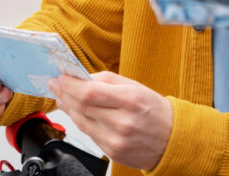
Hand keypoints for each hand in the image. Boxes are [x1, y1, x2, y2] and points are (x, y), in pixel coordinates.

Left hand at [49, 72, 173, 170]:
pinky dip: (80, 122)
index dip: (69, 84)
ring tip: (63, 97)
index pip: (89, 92)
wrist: (172, 139)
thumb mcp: (137, 87)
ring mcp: (116, 140)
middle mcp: (122, 122)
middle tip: (55, 85)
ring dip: (68, 108)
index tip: (60, 77)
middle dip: (64, 93)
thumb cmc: (155, 111)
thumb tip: (83, 77)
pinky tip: (78, 113)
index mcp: (130, 100)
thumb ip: (108, 80)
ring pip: (81, 122)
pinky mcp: (112, 152)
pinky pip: (89, 135)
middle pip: (81, 107)